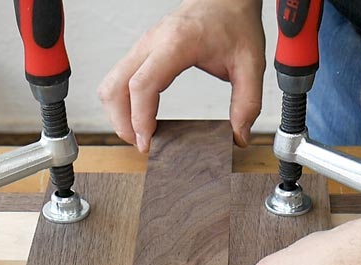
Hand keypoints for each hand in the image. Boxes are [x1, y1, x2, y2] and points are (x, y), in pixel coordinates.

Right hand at [97, 0, 264, 151]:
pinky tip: (140, 117)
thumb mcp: (251, 64)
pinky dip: (122, 102)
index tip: (147, 142)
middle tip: (142, 145)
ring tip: (139, 135)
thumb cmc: (235, 23)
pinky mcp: (142, 51)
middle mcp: (152, 42)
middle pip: (116, 86)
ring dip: (118, 113)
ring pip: (110, 83)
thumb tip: (239, 137)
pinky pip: (118, 78)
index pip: (142, 85)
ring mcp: (143, 45)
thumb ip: (248, 102)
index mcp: (176, 44)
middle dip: (122, 122)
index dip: (139, 118)